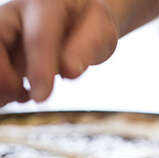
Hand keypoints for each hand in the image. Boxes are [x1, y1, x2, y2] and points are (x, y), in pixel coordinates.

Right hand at [0, 0, 118, 105]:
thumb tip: (69, 72)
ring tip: (22, 96)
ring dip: (1, 85)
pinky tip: (20, 94)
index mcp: (45, 4)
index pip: (38, 38)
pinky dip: (2, 89)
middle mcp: (15, 14)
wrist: (80, 19)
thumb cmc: (90, 24)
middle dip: (2, 76)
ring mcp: (3, 31)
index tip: (41, 97)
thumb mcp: (100, 31)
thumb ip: (86, 48)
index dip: (39, 69)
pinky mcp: (1, 50)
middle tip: (24, 96)